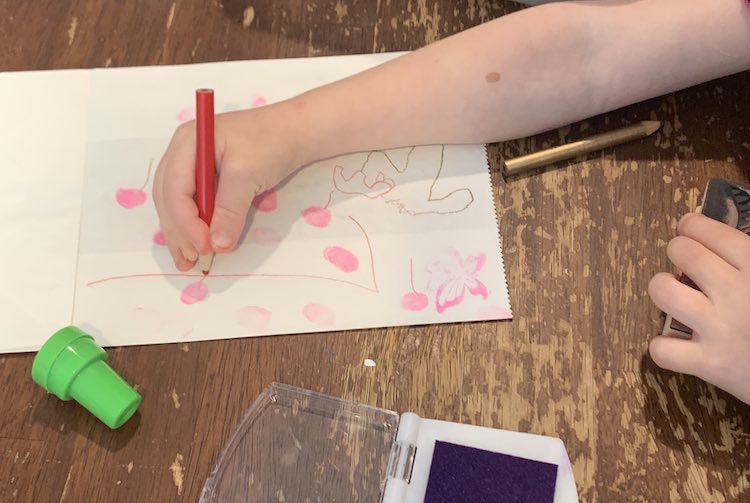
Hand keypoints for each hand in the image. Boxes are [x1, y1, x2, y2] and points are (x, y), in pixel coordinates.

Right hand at [153, 104, 303, 269]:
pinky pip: (191, 204)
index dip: (185, 222)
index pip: (174, 188)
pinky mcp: (205, 178)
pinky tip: (197, 245)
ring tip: (189, 261)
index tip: (203, 246)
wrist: (293, 132)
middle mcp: (182, 153)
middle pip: (168, 197)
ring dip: (181, 233)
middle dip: (178, 231)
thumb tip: (217, 245)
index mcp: (187, 142)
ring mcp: (191, 165)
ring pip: (175, 204)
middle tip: (191, 259)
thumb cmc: (271, 143)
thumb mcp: (248, 174)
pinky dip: (193, 226)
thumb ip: (230, 209)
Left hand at [648, 213, 749, 403]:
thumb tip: (732, 234)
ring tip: (677, 295)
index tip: (690, 228)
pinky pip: (662, 349)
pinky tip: (679, 344)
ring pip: (662, 291)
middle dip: (678, 250)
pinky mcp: (710, 364)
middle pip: (682, 252)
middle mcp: (735, 292)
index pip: (711, 233)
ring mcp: (719, 328)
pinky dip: (664, 347)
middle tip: (685, 259)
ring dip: (663, 289)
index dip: (693, 226)